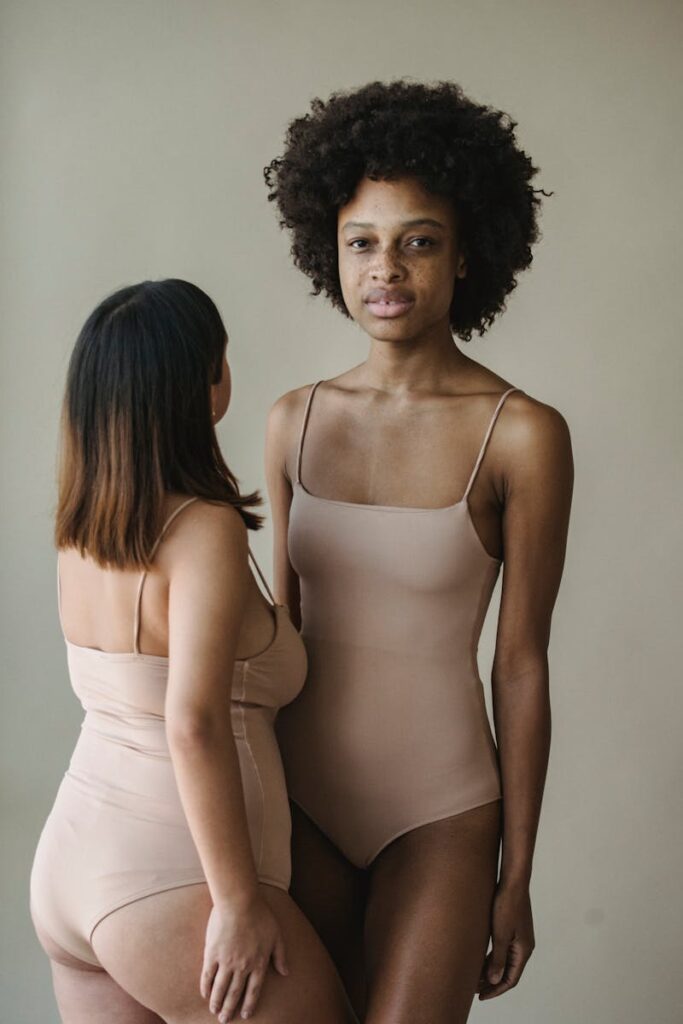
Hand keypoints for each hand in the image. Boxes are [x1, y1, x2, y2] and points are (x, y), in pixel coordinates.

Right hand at [200, 896, 288, 1020]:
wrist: (240, 901)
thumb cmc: (261, 915)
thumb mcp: (277, 935)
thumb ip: (281, 955)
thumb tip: (285, 972)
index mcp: (258, 963)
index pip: (253, 990)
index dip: (249, 1004)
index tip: (245, 1014)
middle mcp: (242, 966)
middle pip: (235, 993)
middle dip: (230, 1009)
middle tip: (225, 1020)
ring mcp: (226, 961)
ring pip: (220, 988)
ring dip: (217, 1003)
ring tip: (214, 1012)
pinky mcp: (212, 954)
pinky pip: (207, 975)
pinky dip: (206, 987)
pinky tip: (205, 995)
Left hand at [477, 880, 534, 999]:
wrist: (512, 882)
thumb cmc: (507, 905)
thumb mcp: (500, 934)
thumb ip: (497, 958)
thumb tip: (494, 980)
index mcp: (523, 950)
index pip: (511, 979)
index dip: (496, 990)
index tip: (481, 996)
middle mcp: (523, 947)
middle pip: (508, 972)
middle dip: (492, 983)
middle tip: (475, 990)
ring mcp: (519, 938)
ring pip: (504, 961)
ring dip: (491, 970)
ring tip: (475, 978)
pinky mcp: (512, 929)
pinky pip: (503, 950)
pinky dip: (492, 958)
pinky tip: (480, 960)